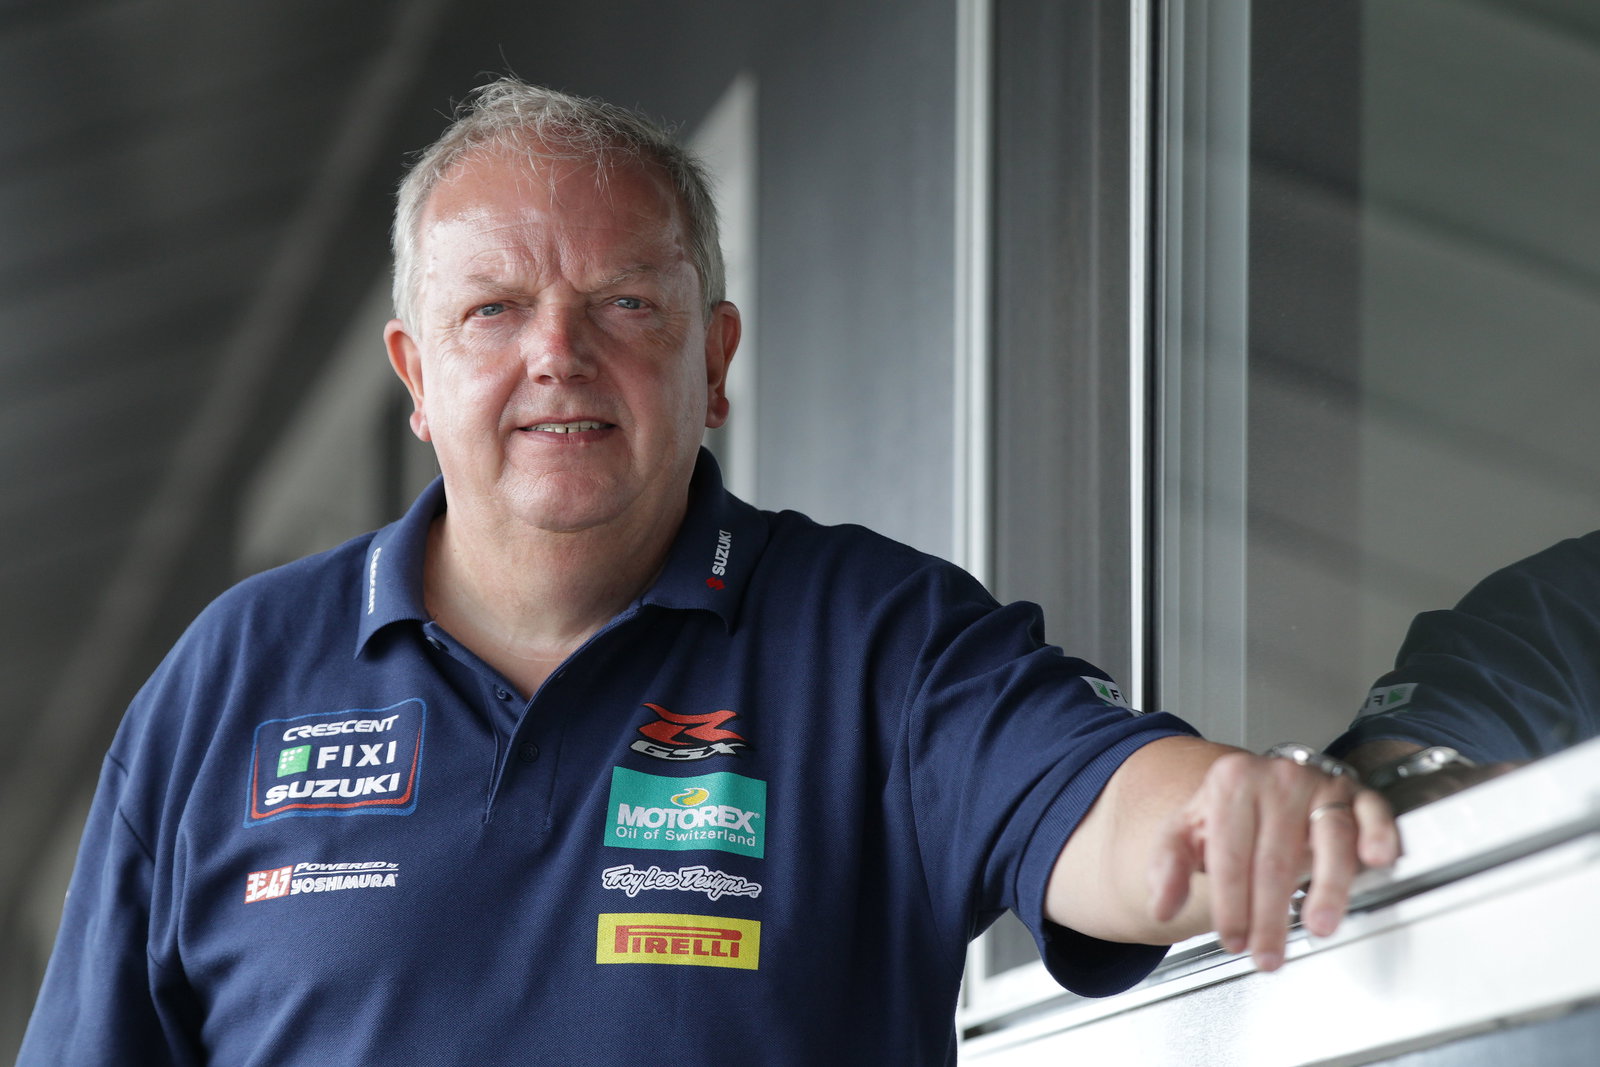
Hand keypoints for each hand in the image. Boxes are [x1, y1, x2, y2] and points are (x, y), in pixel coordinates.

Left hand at [1146, 750, 1399, 970]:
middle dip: (1271, 916)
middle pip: (1274, 859)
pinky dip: (1377, 835)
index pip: (1230, 856)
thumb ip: (1168, 867)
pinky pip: (1372, 813)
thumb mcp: (1185, 831)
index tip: (1233, 940)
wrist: (1257, 782)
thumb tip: (1161, 905)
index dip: (1230, 905)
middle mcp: (1277, 779)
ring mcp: (1320, 785)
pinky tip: (1374, 860)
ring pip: (1328, 840)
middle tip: (1268, 955)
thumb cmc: (1225, 814)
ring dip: (1327, 889)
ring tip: (1318, 926)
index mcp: (1231, 784)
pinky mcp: (1356, 793)